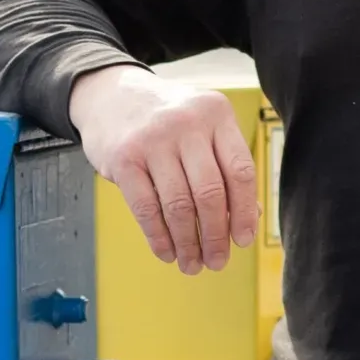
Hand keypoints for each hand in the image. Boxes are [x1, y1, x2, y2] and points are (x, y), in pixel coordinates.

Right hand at [70, 65, 258, 273]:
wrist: (111, 95)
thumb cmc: (166, 120)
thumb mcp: (202, 127)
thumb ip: (224, 165)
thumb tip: (248, 219)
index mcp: (216, 114)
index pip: (240, 170)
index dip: (244, 212)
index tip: (243, 240)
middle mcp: (187, 123)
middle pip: (210, 192)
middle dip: (215, 236)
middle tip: (217, 261)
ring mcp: (153, 139)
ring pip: (179, 205)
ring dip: (188, 243)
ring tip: (192, 264)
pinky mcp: (124, 157)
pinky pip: (146, 208)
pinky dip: (159, 237)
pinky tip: (167, 252)